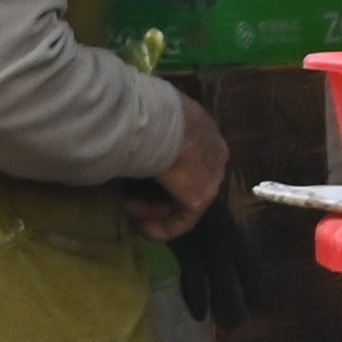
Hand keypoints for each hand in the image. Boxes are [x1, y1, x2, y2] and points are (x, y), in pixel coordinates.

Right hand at [122, 97, 230, 237]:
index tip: (137, 174)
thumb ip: (149, 130)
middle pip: (187, 181)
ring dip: (155, 210)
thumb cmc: (145, 113)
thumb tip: (127, 135)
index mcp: (203, 129)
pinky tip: (141, 228)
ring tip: (129, 210)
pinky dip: (163, 228)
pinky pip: (184, 219)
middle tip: (129, 198)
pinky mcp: (202, 196)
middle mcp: (214, 153)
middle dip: (157, 193)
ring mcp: (211, 176)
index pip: (188, 156)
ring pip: (184, 200)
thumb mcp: (149, 116)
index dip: (161, 169)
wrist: (154, 122)